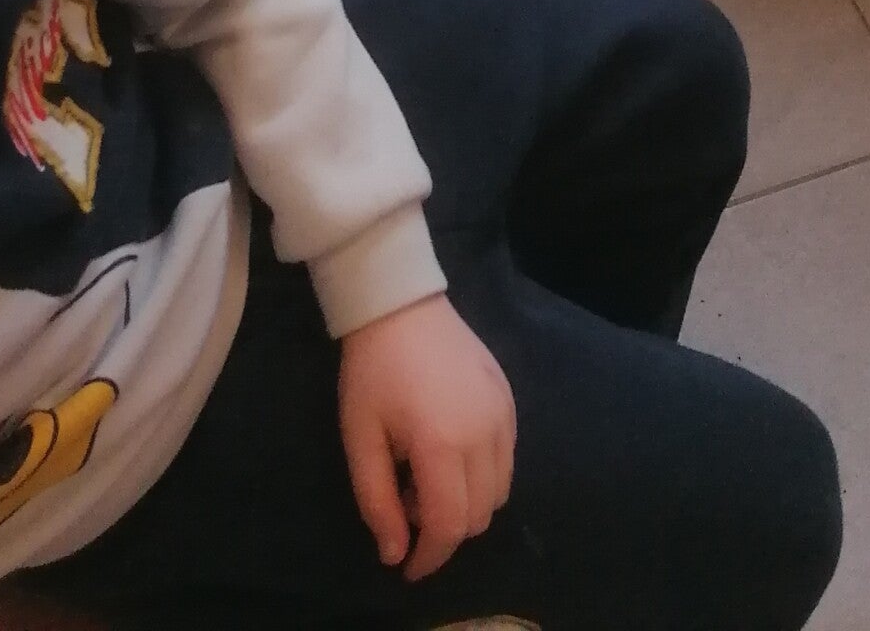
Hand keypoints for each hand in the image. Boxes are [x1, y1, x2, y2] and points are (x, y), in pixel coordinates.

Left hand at [339, 295, 515, 581]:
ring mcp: (503, 414)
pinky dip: (483, 474)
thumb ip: (377, 501)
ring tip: (427, 472)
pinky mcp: (509, 398)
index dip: (430, 557)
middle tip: (406, 498)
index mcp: (442, 444)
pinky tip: (450, 448)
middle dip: (443, 526)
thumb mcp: (360, 438)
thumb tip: (396, 554)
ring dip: (466, 502)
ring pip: (498, 492)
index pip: (450, 525)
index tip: (408, 565)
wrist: (400, 303)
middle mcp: (484, 434)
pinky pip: (506, 460)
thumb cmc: (372, 371)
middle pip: (478, 516)